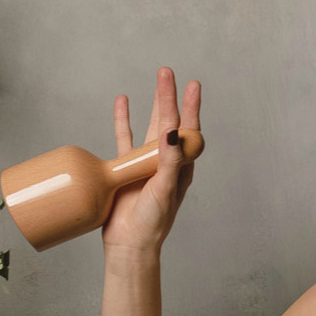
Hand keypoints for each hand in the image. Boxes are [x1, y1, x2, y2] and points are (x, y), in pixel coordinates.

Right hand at [101, 66, 199, 253]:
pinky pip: (124, 139)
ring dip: (151, 104)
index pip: (187, 130)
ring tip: (155, 81)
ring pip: (149, 126)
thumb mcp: (165, 190)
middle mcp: (165, 162)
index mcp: (181, 167)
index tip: (193, 85)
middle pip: (168, 122)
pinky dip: (123, 120)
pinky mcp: (125, 168)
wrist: (129, 243)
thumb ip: (169, 162)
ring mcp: (144, 164)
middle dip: (169, 97)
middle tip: (166, 72)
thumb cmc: (152, 222)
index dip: (190, 107)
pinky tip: (122, 102)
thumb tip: (170, 132)